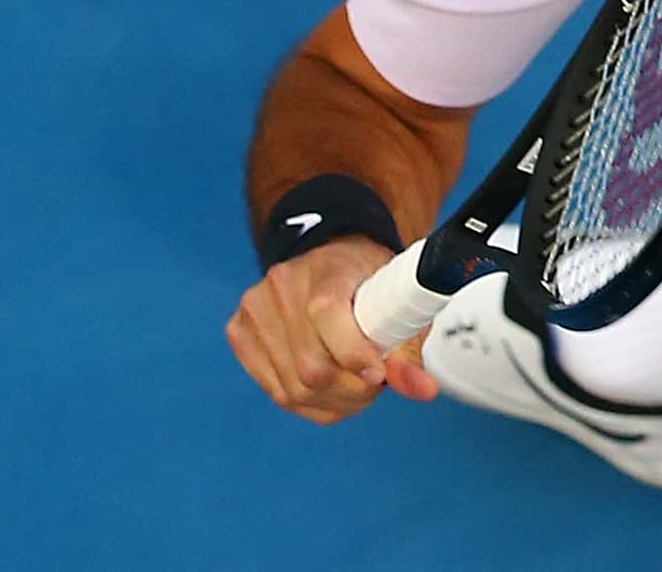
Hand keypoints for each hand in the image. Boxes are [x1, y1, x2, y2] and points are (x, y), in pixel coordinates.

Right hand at [224, 238, 439, 423]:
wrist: (330, 258)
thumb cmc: (368, 282)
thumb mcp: (399, 304)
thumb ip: (408, 351)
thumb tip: (422, 390)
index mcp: (326, 269)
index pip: (327, 315)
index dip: (354, 355)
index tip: (378, 374)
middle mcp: (283, 285)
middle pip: (311, 368)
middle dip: (351, 390)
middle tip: (373, 382)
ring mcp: (255, 308)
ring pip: (292, 390)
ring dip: (331, 402)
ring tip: (353, 385)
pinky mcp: (238, 331)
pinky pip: (274, 392)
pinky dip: (307, 402)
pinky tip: (327, 389)